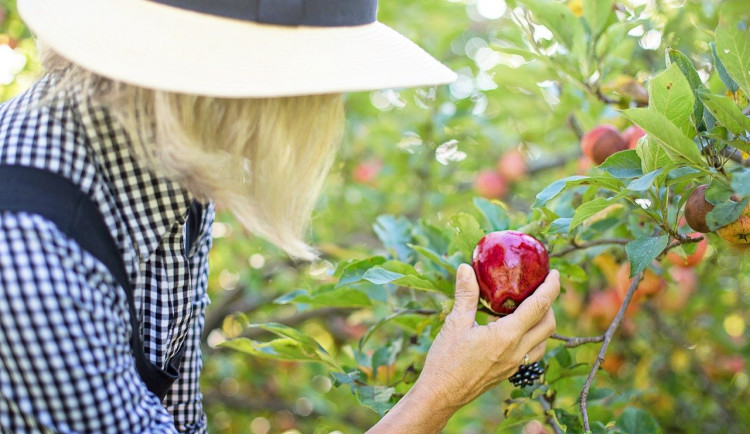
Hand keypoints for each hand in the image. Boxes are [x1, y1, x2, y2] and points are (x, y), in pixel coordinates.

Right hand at [368, 264, 559, 432]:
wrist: (441, 394)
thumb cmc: (446, 360)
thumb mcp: (455, 323)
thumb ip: (465, 294)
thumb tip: (466, 268)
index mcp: (507, 336)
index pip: (539, 307)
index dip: (551, 288)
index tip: (554, 273)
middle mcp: (517, 351)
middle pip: (549, 324)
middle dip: (550, 304)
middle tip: (541, 288)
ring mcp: (515, 364)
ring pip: (544, 341)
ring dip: (544, 322)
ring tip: (532, 307)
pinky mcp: (509, 371)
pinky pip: (533, 352)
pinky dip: (534, 337)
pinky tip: (517, 330)